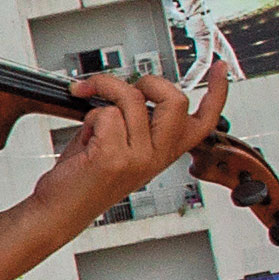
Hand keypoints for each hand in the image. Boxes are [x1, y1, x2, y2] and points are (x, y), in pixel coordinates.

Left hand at [38, 51, 228, 225]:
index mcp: (163, 153)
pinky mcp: (114, 157)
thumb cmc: (83, 178)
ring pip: (132, 98)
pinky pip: (105, 113)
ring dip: (104, 92)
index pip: (203, 122)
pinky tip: (86, 138)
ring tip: (90, 109)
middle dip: (148, 81)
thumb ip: (134, 121)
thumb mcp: (119, 146)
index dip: (217, 92)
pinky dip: (89, 117)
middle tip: (123, 88)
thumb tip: (131, 88)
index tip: (220, 68)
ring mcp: (138, 158)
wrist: (58, 211)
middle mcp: (156, 157)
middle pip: (175, 100)